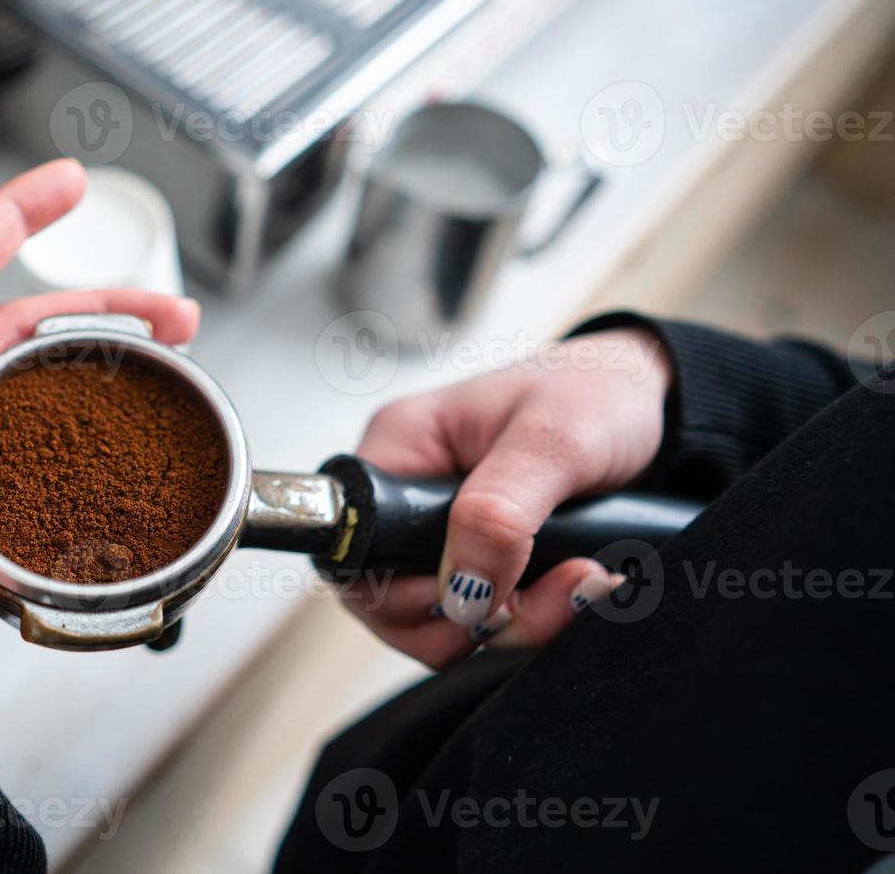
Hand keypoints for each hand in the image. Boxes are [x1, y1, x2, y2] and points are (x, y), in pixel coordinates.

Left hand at [0, 161, 199, 759]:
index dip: (11, 216)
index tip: (67, 182)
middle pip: (12, 318)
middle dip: (96, 300)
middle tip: (166, 306)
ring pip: (35, 371)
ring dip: (103, 354)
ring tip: (166, 357)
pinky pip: (42, 429)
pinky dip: (91, 413)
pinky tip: (125, 426)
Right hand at [342, 328, 671, 666]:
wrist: (658, 401)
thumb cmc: (599, 390)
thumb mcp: (554, 439)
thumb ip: (500, 512)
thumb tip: (463, 590)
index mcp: (402, 450)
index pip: (353, 547)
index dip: (403, 593)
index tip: (477, 592)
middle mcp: (412, 497)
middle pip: (393, 603)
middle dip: (477, 618)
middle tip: (557, 589)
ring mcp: (448, 534)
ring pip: (447, 622)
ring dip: (521, 621)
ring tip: (585, 579)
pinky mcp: (490, 560)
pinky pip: (490, 617)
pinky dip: (539, 617)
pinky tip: (585, 584)